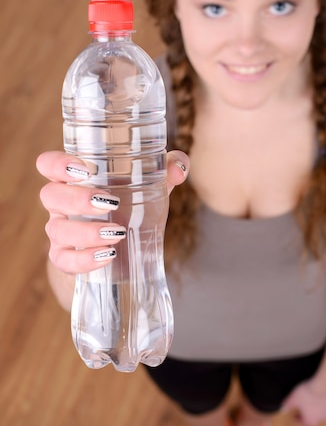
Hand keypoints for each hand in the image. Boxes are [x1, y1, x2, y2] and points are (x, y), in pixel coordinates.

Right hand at [36, 150, 188, 274]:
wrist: (124, 246)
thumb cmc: (132, 203)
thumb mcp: (151, 183)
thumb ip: (168, 168)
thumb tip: (177, 169)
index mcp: (75, 179)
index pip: (49, 164)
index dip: (58, 164)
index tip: (85, 168)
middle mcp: (61, 203)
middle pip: (51, 196)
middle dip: (78, 199)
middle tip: (111, 203)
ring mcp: (61, 230)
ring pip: (57, 230)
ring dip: (86, 231)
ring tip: (117, 233)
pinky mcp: (66, 257)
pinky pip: (62, 260)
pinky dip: (83, 260)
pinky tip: (108, 255)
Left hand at [280, 379, 325, 425]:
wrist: (325, 385)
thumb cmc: (308, 393)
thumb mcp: (293, 398)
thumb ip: (288, 405)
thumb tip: (282, 409)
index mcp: (310, 421)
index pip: (302, 424)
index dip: (296, 420)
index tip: (294, 416)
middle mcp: (321, 419)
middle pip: (312, 420)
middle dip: (306, 415)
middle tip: (302, 410)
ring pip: (321, 413)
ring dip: (315, 409)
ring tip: (310, 402)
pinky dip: (322, 403)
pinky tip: (319, 396)